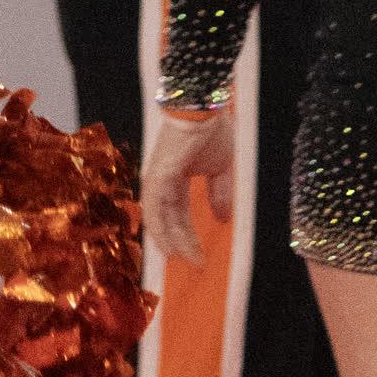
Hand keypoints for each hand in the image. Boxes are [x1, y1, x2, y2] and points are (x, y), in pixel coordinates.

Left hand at [141, 108, 232, 267]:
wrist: (204, 111)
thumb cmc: (212, 133)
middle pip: (169, 220)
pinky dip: (160, 229)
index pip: (179, 214)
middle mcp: (163, 181)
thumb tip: (223, 219)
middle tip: (194, 265)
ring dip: (172, 241)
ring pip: (159, 218)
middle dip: (182, 243)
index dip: (188, 235)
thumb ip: (219, 194)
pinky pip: (154, 209)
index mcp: (176, 178)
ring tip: (184, 260)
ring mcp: (157, 178)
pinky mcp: (156, 175)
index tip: (200, 257)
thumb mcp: (221, 169)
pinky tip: (169, 246)